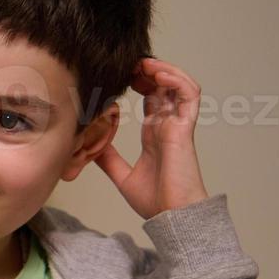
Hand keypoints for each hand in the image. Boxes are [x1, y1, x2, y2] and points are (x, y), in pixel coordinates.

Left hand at [95, 57, 209, 218]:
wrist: (170, 215)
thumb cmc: (154, 200)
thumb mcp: (122, 175)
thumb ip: (109, 159)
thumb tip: (90, 148)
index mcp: (155, 134)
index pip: (152, 99)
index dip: (140, 83)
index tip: (121, 75)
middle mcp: (167, 125)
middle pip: (164, 87)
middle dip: (149, 71)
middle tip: (129, 64)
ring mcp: (177, 125)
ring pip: (178, 85)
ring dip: (163, 70)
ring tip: (144, 63)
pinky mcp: (185, 128)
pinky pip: (189, 96)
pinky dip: (176, 80)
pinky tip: (158, 74)